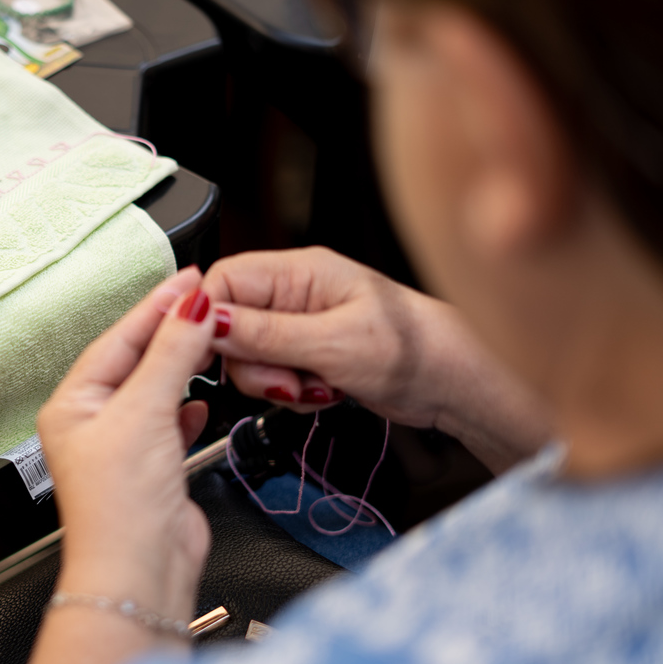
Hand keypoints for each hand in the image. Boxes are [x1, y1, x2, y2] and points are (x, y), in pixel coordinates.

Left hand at [37, 266, 216, 622]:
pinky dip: (187, 408)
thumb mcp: (146, 412)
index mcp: (72, 405)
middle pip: (136, 361)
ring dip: (182, 366)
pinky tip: (199, 402)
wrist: (140, 573)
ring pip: (155, 390)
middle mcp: (92, 424)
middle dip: (171, 332)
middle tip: (206, 301)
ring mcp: (122, 448)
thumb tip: (191, 308)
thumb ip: (172, 355)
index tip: (190, 281)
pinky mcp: (151, 471)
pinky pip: (169, 424)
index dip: (155, 307)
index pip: (117, 339)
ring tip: (210, 339)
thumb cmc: (120, 508)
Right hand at [202, 248, 550, 471]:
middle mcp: (294, 293)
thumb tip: (207, 320)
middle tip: (287, 381)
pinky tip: (326, 391)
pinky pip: (274, 375)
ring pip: (250, 358)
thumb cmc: (415, 350)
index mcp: (299, 271)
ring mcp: (301, 324)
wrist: (455, 384)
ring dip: (275, 384)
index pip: (222, 282)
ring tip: (316, 387)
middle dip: (252, 365)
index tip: (211, 357)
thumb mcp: (331, 343)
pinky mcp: (309, 353)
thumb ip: (263, 334)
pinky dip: (292, 393)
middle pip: (230, 327)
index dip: (208, 321)